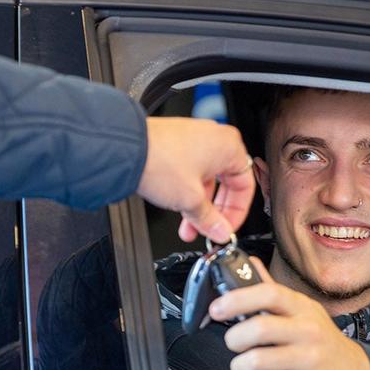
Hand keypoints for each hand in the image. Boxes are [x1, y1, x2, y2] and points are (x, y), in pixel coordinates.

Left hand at [137, 117, 254, 243]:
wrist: (125, 148)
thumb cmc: (159, 161)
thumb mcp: (190, 200)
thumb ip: (210, 219)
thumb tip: (220, 231)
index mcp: (229, 146)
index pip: (244, 186)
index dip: (236, 213)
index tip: (224, 229)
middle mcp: (215, 138)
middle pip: (225, 184)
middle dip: (213, 212)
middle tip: (206, 230)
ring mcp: (195, 139)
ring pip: (205, 180)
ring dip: (197, 206)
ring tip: (187, 225)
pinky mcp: (177, 143)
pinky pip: (191, 172)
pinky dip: (186, 191)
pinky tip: (177, 206)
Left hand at [209, 258, 369, 369]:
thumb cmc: (322, 342)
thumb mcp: (303, 311)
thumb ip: (273, 290)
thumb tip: (249, 263)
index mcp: (302, 308)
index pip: (269, 294)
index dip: (237, 299)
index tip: (217, 308)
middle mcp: (307, 330)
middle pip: (260, 328)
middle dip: (234, 338)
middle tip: (233, 342)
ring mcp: (308, 359)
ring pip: (257, 361)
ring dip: (239, 366)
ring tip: (242, 366)